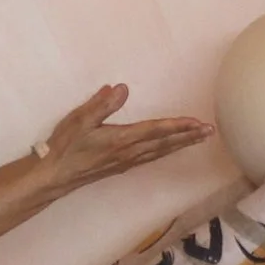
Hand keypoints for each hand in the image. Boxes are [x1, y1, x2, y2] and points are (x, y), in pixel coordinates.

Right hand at [36, 84, 213, 193]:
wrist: (55, 175)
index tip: (197, 122)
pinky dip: (167, 151)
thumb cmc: (66, 146)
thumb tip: (121, 88)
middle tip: (210, 131)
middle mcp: (129, 152)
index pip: (156, 130)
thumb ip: (102, 104)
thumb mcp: (79, 120)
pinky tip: (171, 149)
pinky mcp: (122, 165)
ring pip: (161, 152)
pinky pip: (152, 157)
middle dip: (189, 137)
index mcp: (121, 139)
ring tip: (199, 138)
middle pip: (165, 143)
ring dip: (182, 144)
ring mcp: (127, 161)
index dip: (178, 126)